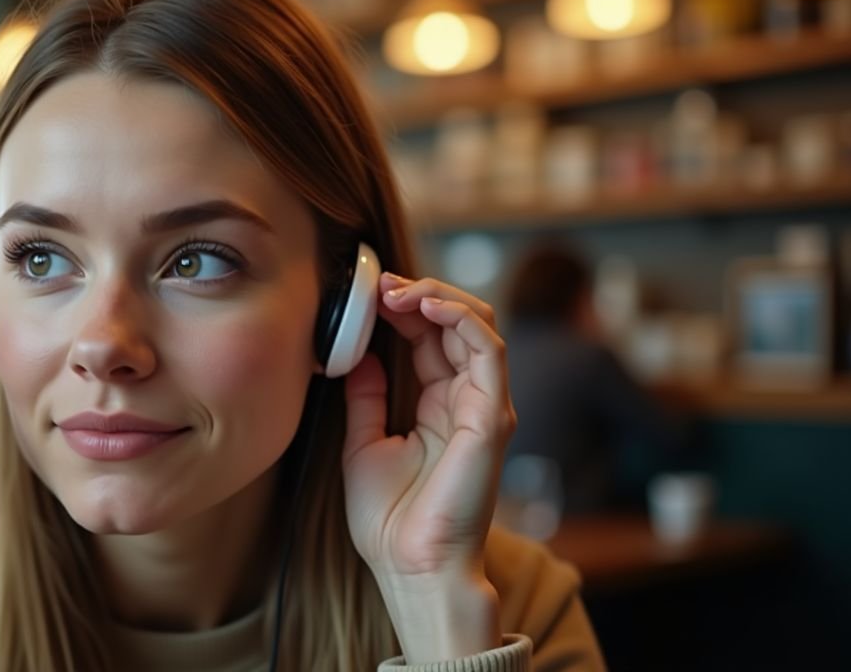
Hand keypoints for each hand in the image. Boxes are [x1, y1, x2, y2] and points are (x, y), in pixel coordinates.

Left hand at [342, 274, 513, 660]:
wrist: (408, 567)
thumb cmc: (390, 520)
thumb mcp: (364, 443)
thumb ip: (366, 397)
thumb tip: (359, 355)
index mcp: (439, 404)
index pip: (430, 335)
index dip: (403, 306)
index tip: (368, 293)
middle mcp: (467, 400)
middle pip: (457, 321)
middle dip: (419, 292)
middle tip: (381, 284)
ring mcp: (484, 406)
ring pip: (479, 325)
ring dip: (438, 296)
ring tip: (398, 290)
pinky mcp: (491, 417)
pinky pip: (488, 352)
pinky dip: (461, 319)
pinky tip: (427, 306)